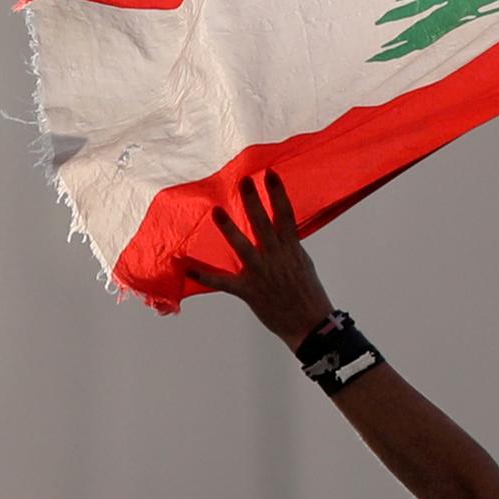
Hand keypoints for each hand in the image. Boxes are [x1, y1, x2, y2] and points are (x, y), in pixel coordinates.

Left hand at [197, 171, 339, 344]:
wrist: (309, 324)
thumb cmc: (308, 293)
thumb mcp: (302, 263)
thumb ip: (288, 245)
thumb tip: (281, 229)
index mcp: (292, 249)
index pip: (285, 215)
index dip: (278, 193)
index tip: (270, 173)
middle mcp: (276, 258)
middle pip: (263, 224)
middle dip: (253, 201)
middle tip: (244, 181)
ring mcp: (261, 274)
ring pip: (242, 247)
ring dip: (229, 228)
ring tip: (216, 211)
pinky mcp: (249, 291)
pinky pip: (224, 282)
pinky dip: (206, 275)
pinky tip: (189, 268)